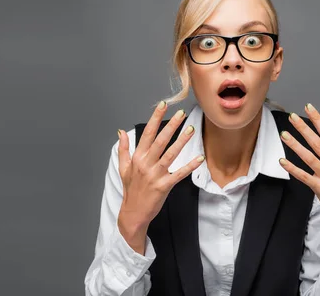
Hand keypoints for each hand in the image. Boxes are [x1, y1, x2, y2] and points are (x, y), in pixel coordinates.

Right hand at [116, 102, 204, 252]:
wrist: (133, 213)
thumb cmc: (131, 190)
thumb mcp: (123, 168)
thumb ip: (123, 149)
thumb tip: (121, 132)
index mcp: (137, 158)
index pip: (147, 133)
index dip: (155, 118)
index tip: (163, 105)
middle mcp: (145, 164)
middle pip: (160, 140)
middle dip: (171, 125)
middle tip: (182, 113)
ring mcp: (154, 175)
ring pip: (170, 154)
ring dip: (182, 141)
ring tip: (192, 129)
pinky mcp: (163, 186)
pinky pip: (179, 174)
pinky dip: (189, 166)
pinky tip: (199, 158)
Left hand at [278, 103, 319, 244]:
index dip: (318, 120)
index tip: (309, 108)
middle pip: (317, 142)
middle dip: (304, 128)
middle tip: (292, 117)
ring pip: (308, 157)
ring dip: (295, 145)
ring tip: (284, 134)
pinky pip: (303, 176)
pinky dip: (292, 168)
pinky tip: (282, 161)